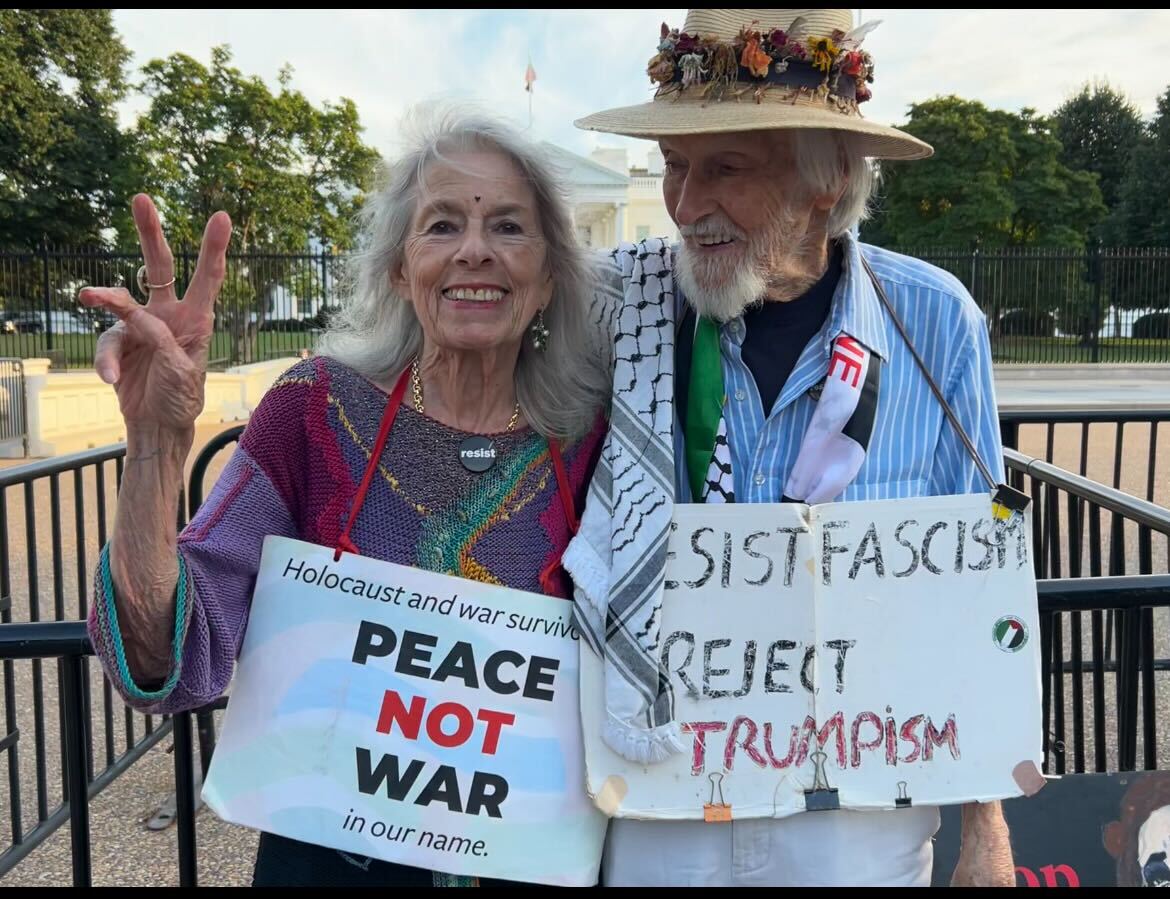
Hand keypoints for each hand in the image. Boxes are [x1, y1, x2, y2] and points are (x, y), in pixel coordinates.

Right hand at [78, 195, 230, 431]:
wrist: (157, 425)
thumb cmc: (181, 398)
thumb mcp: (181, 372)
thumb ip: (161, 342)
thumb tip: (136, 317)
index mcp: (196, 320)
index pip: (208, 278)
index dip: (214, 248)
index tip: (222, 216)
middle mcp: (169, 316)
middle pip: (159, 267)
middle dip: (150, 233)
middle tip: (141, 198)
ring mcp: (141, 326)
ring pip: (120, 299)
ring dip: (105, 297)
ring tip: (87, 296)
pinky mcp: (118, 342)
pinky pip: (107, 341)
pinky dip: (106, 360)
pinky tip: (112, 378)